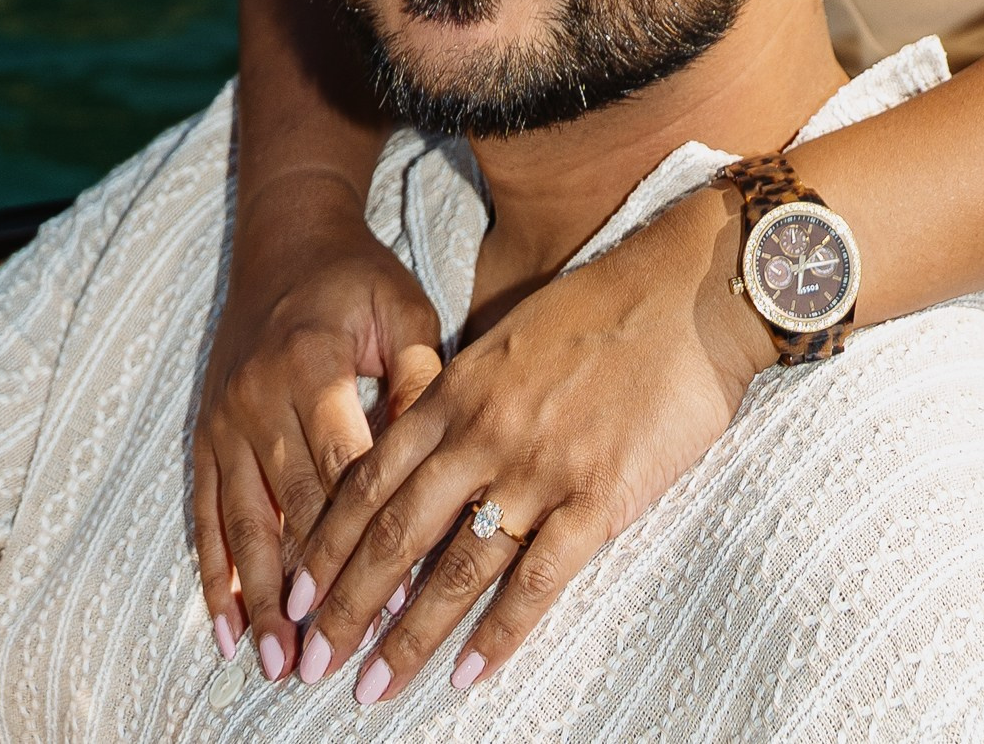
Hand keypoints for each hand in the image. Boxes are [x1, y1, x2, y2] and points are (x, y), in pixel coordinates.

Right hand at [192, 171, 444, 675]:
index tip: (394, 605)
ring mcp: (225, 417)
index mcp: (313, 365)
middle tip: (335, 661)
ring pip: (243, 523)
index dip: (370, 541)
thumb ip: (422, 382)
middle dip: (315, 591)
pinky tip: (226, 628)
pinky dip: (214, 575)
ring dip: (261, 600)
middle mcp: (260, 396)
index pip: (346, 471)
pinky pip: (205, 512)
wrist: (284, 236)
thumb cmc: (360, 278)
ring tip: (279, 664)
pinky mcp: (205, 431)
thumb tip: (444, 463)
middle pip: (293, 509)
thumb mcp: (404, 311)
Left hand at [280, 183, 768, 704]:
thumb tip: (421, 447)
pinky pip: (537, 582)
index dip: (327, 542)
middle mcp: (483, 434)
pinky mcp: (598, 499)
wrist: (686, 294)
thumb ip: (462, 396)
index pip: (369, 479)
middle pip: (395, 534)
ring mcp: (538, 470)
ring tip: (373, 688)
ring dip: (409, 638)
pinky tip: (467, 676)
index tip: (297, 591)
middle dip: (347, 606)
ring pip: (455, 570)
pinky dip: (498, 636)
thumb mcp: (508, 338)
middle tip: (311, 662)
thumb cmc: (600, 309)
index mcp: (456, 391)